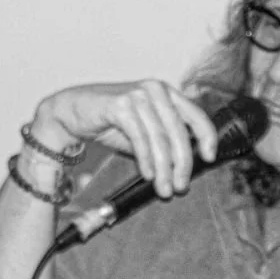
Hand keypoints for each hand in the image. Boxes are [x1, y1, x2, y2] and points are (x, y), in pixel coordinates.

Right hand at [30, 79, 218, 196]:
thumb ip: (163, 143)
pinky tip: (147, 175)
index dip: (207, 138)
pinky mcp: (120, 104)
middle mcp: (155, 89)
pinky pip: (140, 137)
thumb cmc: (109, 122)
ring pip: (160, 138)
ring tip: (163, 189)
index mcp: (166, 92)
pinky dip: (146, 159)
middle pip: (178, 131)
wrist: (70, 112)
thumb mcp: (143, 132)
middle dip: (182, 164)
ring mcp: (138, 95)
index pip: (196, 115)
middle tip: (180, 187)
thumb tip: (184, 168)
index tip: (209, 158)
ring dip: (164, 168)